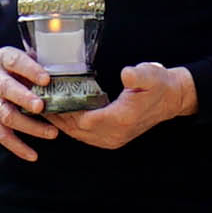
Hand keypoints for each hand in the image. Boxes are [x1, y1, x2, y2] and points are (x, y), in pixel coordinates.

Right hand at [0, 46, 58, 161]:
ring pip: (6, 115)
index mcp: (3, 60)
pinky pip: (2, 135)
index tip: (46, 79)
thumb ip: (35, 61)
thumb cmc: (6, 67)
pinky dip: (17, 147)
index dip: (30, 70)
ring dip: (29, 126)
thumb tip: (60, 66)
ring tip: (51, 132)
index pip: (15, 62)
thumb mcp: (15, 56)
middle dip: (24, 99)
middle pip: (7, 90)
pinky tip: (32, 155)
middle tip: (41, 106)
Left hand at [51, 62, 196, 148]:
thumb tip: (127, 74)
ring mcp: (113, 139)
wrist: (171, 99)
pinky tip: (60, 116)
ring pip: (79, 135)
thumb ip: (138, 75)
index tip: (50, 99)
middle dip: (57, 117)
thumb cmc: (159, 84)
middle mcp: (115, 133)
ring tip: (45, 108)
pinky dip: (71, 127)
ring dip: (61, 123)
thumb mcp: (151, 74)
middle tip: (39, 102)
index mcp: (121, 118)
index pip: (85, 120)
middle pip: (77, 130)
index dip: (66, 112)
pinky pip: (85, 136)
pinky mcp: (112, 138)